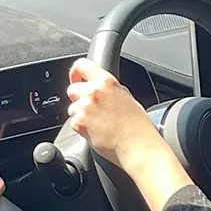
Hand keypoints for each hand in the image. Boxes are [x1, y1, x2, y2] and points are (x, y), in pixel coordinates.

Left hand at [65, 58, 166, 172]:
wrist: (137, 145)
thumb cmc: (137, 125)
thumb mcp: (127, 97)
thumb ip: (110, 88)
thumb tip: (99, 86)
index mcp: (107, 81)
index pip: (82, 65)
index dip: (75, 72)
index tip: (76, 78)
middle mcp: (94, 91)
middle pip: (73, 89)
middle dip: (78, 98)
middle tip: (91, 109)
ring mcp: (85, 107)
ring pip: (72, 108)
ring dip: (81, 115)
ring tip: (99, 124)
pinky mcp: (79, 122)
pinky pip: (73, 123)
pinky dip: (82, 128)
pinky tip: (97, 132)